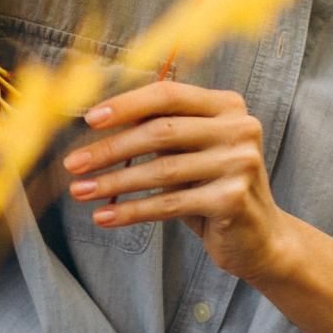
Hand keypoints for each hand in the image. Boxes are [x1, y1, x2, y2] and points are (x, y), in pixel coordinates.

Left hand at [60, 78, 297, 289]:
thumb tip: (97, 120)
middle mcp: (240, 128)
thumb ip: (159, 131)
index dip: (126, 105)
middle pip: (161, 131)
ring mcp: (240, 163)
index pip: (168, 94)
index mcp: (227, 106)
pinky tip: (104, 216)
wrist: (259, 238)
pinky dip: (131, 211)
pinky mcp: (233, 199)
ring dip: (113, 182)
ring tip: (80, 191)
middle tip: (73, 163)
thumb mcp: (189, 152)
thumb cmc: (212, 189)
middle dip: (110, 148)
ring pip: (161, 170)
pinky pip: (169, 204)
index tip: (89, 120)